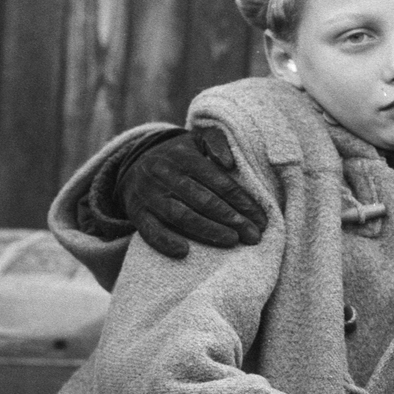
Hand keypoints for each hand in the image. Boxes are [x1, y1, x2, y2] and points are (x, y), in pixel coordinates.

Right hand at [116, 125, 266, 257]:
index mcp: (183, 157)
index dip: (242, 202)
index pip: (218, 182)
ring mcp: (149, 194)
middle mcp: (164, 174)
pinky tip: (184, 252)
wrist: (133, 165)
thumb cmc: (177, 156)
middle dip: (232, 219)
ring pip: (180, 215)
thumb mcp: (195, 141)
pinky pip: (149, 230)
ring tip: (232, 241)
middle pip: (203, 200)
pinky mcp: (136, 212)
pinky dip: (165, 241)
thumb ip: (216, 143)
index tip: (260, 219)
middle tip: (253, 236)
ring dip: (208, 230)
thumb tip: (229, 163)